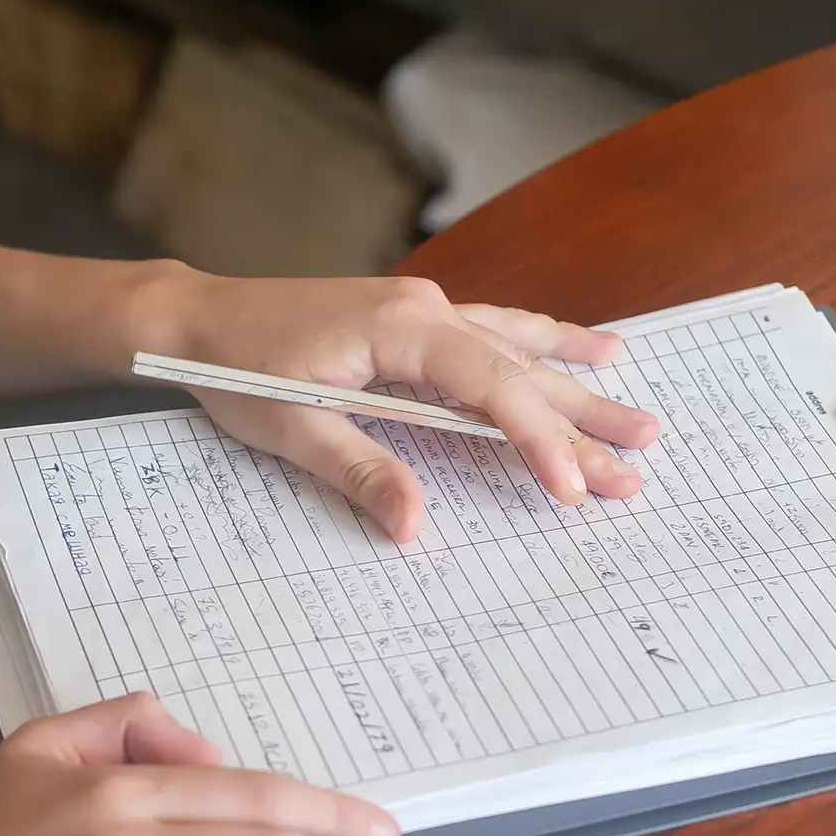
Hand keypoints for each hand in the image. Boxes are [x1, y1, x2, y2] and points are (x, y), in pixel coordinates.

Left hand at [140, 271, 661, 541]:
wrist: (196, 319)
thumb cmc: (236, 369)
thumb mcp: (292, 430)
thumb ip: (362, 472)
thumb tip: (415, 527)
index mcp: (399, 329)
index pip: (490, 385)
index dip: (536, 438)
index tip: (571, 487)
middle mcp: (424, 309)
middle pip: (518, 369)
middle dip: (580, 418)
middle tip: (640, 458)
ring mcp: (423, 308)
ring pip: (517, 349)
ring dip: (576, 383)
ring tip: (636, 407)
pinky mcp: (413, 318)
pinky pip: (495, 331)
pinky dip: (543, 344)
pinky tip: (586, 346)